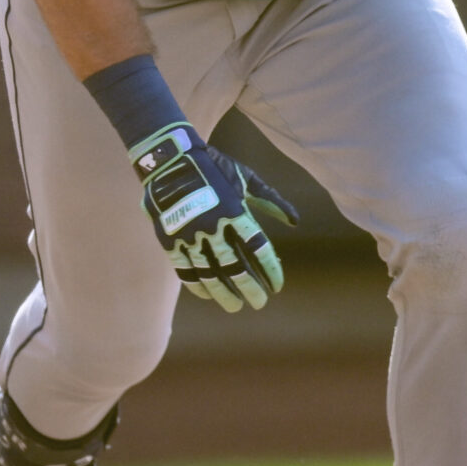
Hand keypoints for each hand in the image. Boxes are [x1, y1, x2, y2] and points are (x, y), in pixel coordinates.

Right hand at [129, 124, 296, 311]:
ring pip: (210, 274)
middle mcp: (214, 227)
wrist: (170, 159)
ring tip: (236, 306)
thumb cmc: (215, 167)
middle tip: (260, 303)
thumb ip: (271, 201)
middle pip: (236, 268)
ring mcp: (190, 236)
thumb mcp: (247, 179)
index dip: (270, 270)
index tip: (277, 285)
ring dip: (225, 294)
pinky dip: (197, 286)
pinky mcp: (170, 240)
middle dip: (250, 289)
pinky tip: (208, 295)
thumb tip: (295, 221)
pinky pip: (185, 270)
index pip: (259, 249)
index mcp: (236, 212)